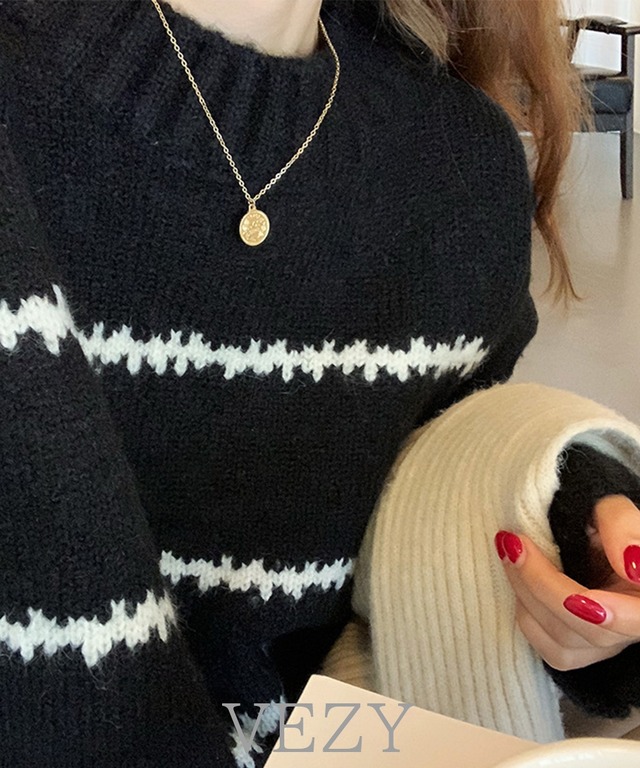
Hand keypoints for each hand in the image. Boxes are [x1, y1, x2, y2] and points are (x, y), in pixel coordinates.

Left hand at [496, 495, 639, 670]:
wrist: (597, 539)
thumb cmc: (607, 526)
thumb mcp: (616, 512)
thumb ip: (623, 525)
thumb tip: (627, 560)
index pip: (639, 619)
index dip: (610, 613)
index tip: (575, 595)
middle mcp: (634, 627)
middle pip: (593, 632)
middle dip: (544, 587)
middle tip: (513, 544)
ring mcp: (610, 644)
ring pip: (566, 644)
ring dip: (528, 597)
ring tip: (511, 553)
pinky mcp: (583, 650)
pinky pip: (551, 651)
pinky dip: (528, 615)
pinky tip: (519, 582)